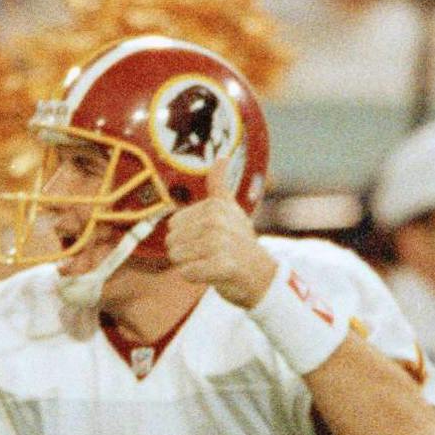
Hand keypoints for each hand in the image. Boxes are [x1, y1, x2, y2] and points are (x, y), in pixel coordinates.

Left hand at [164, 159, 275, 308]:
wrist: (261, 275)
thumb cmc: (240, 243)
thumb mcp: (231, 209)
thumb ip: (220, 185)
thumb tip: (222, 156)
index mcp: (214, 206)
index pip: (173, 224)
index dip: (186, 237)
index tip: (208, 239)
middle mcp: (216, 220)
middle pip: (172, 242)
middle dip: (186, 253)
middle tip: (209, 254)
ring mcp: (220, 242)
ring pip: (178, 258)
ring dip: (191, 266)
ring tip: (211, 263)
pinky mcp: (222, 266)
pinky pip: (187, 273)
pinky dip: (195, 278)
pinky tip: (211, 275)